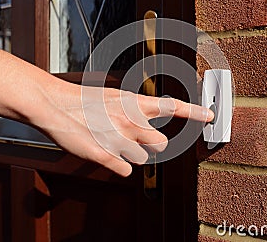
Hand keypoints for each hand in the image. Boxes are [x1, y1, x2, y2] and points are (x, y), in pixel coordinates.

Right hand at [34, 80, 213, 176]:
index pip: (172, 106)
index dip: (194, 112)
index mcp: (135, 103)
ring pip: (143, 158)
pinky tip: (108, 153)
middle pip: (162, 143)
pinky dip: (119, 164)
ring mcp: (119, 138)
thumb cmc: (84, 101)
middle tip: (135, 139)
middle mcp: (132, 120)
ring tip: (115, 143)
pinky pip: (126, 169)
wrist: (56, 104)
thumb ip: (134, 109)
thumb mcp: (114, 97)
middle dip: (151, 144)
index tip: (210, 116)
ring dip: (132, 154)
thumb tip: (148, 120)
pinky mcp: (105, 155)